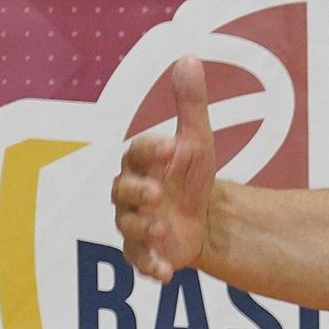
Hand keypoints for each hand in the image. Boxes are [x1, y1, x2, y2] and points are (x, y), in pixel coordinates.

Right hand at [110, 54, 216, 281]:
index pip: (136, 151)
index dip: (150, 148)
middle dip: (137, 192)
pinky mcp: (143, 253)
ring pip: (127, 227)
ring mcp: (134, 224)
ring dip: (142, 230)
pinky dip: (150, 267)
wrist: (206, 220)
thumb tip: (188, 56)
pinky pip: (139, 262)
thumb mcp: (197, 140)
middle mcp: (130, 193)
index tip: (171, 144)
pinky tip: (166, 273)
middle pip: (122, 191)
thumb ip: (191, 103)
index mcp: (140, 163)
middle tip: (157, 193)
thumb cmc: (192, 176)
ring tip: (161, 230)